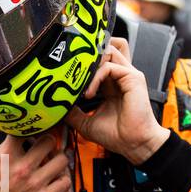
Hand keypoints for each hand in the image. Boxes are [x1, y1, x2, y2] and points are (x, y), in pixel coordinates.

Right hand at [0, 132, 71, 191]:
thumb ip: (3, 148)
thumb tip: (17, 136)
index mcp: (7, 156)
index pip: (25, 130)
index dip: (31, 127)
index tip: (34, 128)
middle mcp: (23, 168)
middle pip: (49, 141)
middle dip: (48, 140)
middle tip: (47, 144)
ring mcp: (36, 184)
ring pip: (62, 160)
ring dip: (59, 158)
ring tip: (54, 160)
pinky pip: (65, 182)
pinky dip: (63, 178)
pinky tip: (57, 177)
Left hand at [65, 36, 169, 163]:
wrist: (133, 145)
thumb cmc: (116, 135)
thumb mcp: (86, 122)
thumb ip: (73, 112)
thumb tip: (57, 107)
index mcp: (112, 83)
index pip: (99, 60)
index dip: (83, 62)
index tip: (67, 73)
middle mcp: (121, 75)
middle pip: (107, 46)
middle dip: (88, 52)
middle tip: (73, 68)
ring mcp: (128, 74)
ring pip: (109, 49)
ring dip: (90, 63)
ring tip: (81, 82)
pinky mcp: (133, 77)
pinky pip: (109, 66)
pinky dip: (95, 77)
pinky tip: (89, 93)